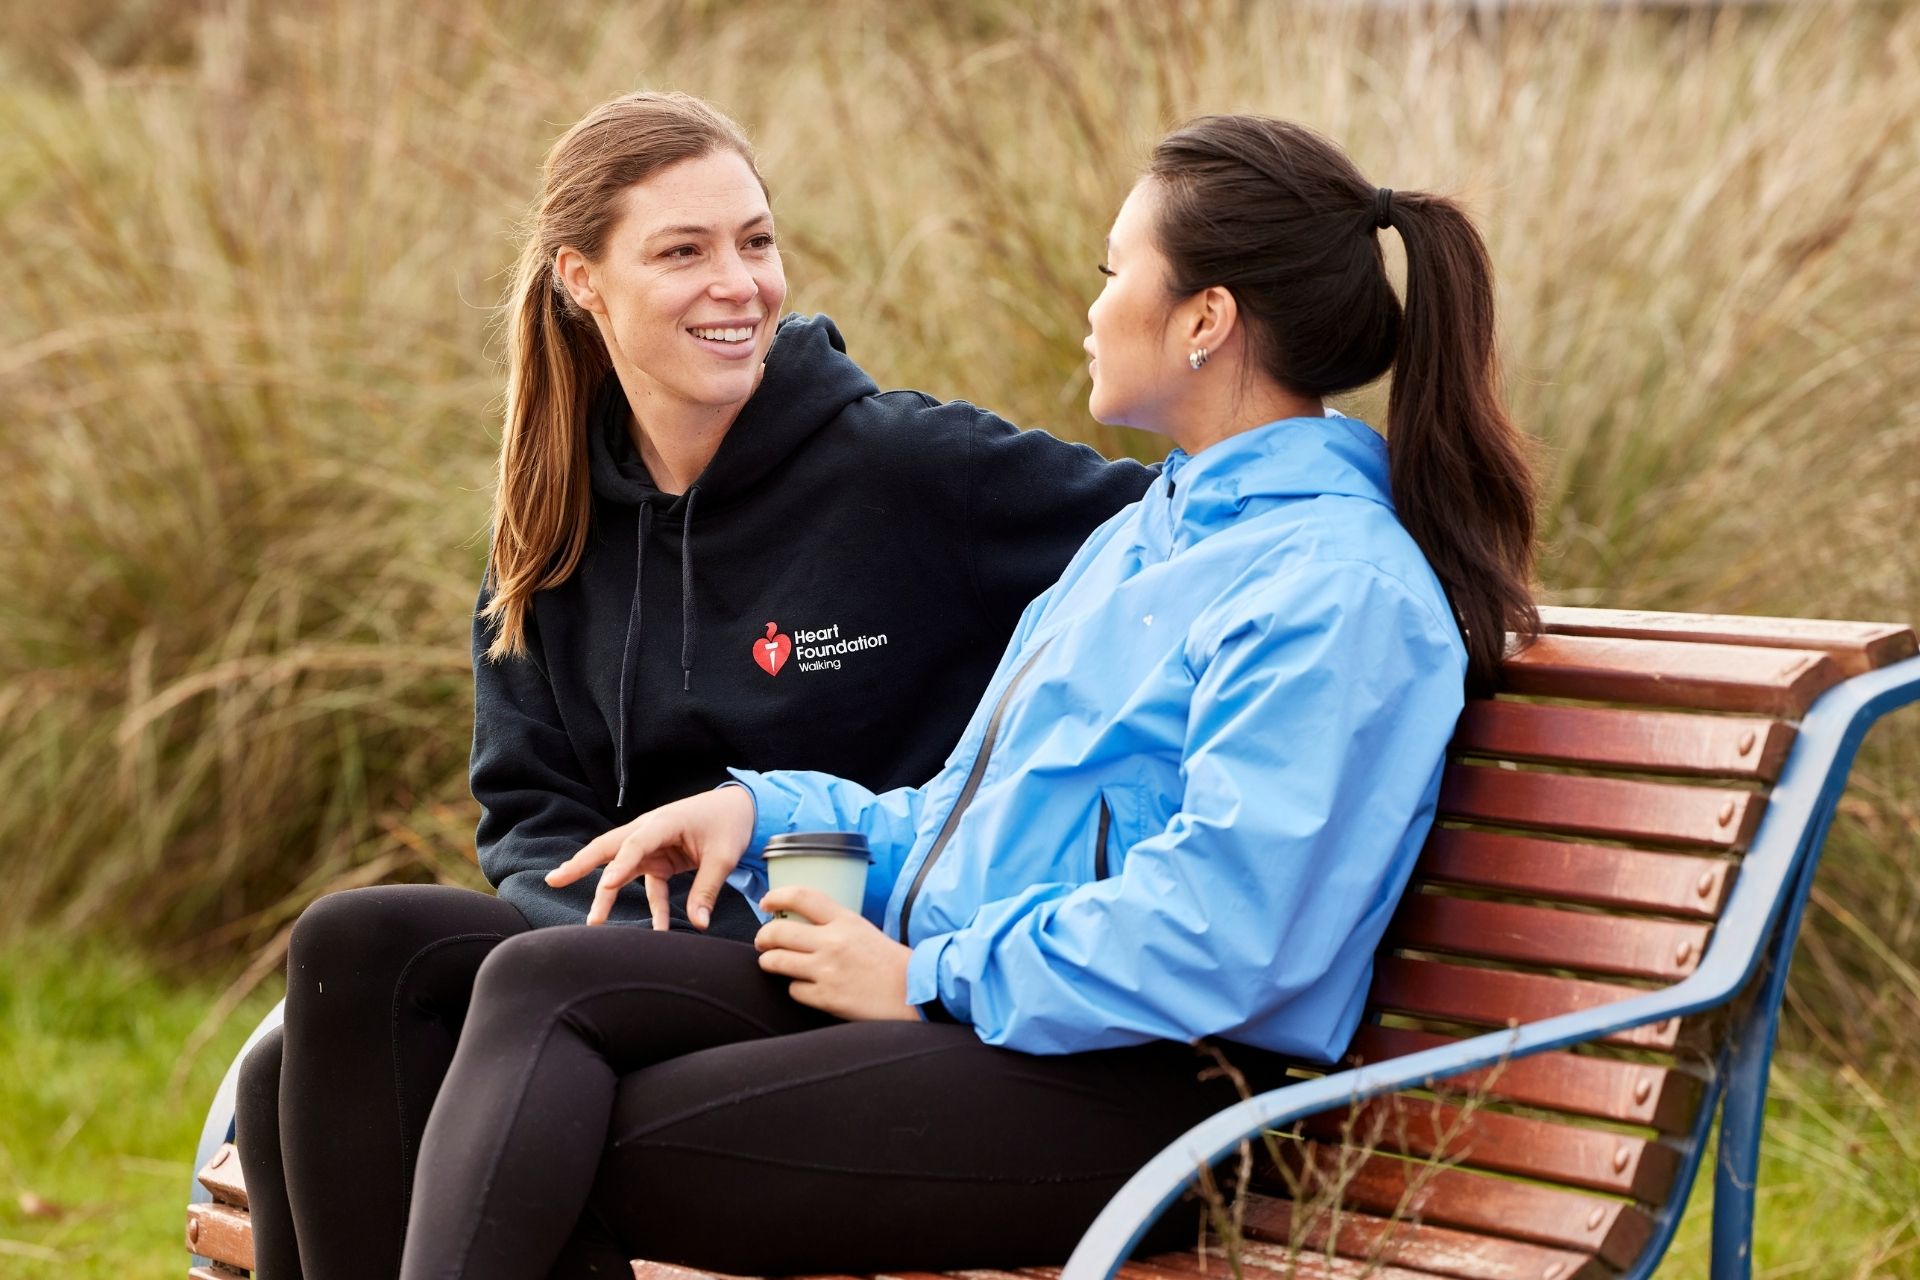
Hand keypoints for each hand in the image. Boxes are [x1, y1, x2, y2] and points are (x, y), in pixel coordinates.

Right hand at [545, 786, 755, 928]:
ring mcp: (653, 845)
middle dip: (581, 864)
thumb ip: (707, 889)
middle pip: (609, 848)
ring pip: (621, 868)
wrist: (741, 808)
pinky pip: (650, 885)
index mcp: (663, 822)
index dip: (620, 865)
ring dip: (606, 892)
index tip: (606, 885)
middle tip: (554, 880)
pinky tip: (656, 931)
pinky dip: (652, 907)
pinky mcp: (661, 859)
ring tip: (592, 920)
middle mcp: (650, 831)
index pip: (635, 844)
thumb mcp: (723, 856)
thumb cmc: (730, 824)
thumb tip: (699, 924)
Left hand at [754, 887, 918, 1021]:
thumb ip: (835, 925)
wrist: (913, 993)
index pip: (802, 896)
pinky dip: (795, 989)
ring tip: (772, 962)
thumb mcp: (864, 930)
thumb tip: (803, 924)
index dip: (777, 896)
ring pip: (776, 961)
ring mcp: (827, 971)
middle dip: (762, 937)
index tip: (767, 902)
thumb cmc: (891, 963)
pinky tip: (805, 987)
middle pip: (777, 932)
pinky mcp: (826, 998)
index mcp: (845, 920)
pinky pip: (793, 990)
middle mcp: (833, 942)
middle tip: (763, 941)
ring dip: (769, 962)